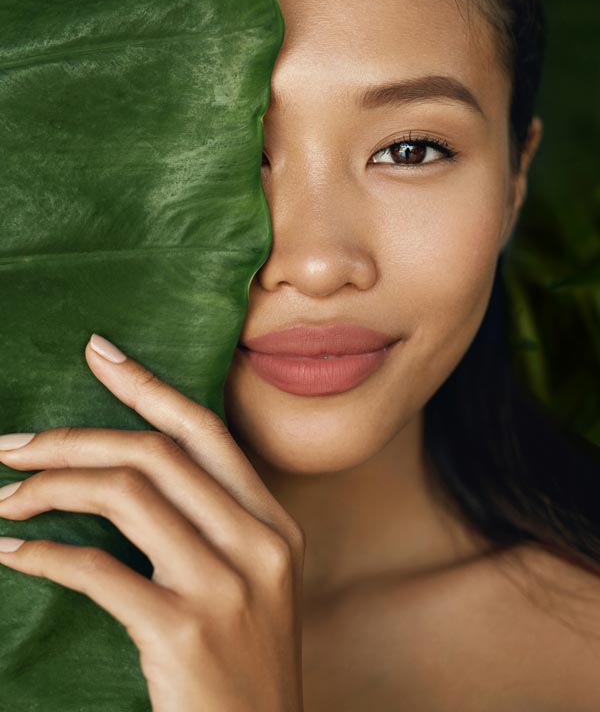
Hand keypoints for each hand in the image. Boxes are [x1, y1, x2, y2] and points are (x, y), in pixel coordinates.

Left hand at [0, 334, 305, 711]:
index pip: (204, 432)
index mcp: (276, 524)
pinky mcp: (183, 633)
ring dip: (50, 488)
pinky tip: (14, 552)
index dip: (146, 386)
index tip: (97, 353)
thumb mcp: (251, 583)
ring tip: (6, 497)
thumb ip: (211, 524)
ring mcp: (225, 587)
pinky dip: (44, 554)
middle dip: (72, 439)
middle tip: (11, 444)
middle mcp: (259, 543)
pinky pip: (97, 570)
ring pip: (125, 497)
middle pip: (155, 455)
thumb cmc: (244, 667)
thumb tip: (131, 468)